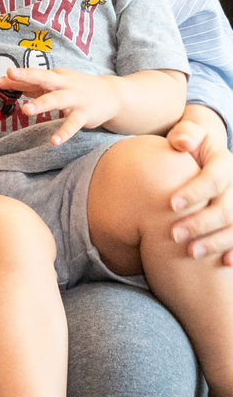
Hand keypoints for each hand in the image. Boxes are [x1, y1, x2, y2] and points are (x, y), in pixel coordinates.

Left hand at [1, 66, 114, 144]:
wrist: (110, 94)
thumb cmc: (75, 87)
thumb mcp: (53, 83)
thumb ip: (29, 84)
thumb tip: (2, 82)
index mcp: (54, 76)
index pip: (33, 75)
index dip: (17, 76)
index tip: (0, 76)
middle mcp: (64, 84)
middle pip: (43, 79)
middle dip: (27, 77)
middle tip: (10, 77)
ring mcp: (75, 98)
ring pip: (56, 100)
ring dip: (41, 104)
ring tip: (26, 111)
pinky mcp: (84, 114)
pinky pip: (72, 124)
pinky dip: (64, 132)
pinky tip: (54, 141)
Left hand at [167, 105, 232, 263]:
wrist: (202, 155)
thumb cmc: (188, 145)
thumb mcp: (187, 133)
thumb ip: (185, 134)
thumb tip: (181, 142)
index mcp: (225, 163)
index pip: (213, 179)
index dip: (194, 192)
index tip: (170, 204)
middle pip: (225, 208)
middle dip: (200, 223)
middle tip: (173, 234)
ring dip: (214, 242)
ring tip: (190, 252)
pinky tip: (224, 262)